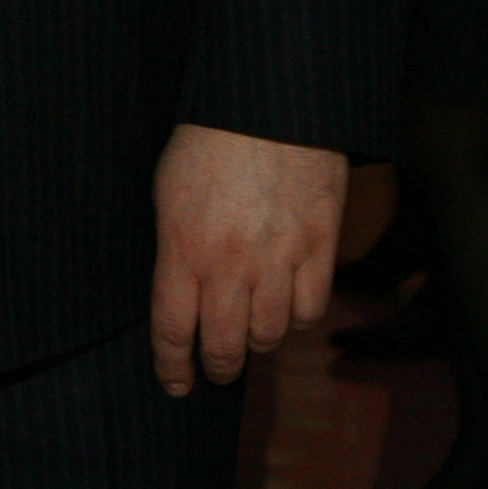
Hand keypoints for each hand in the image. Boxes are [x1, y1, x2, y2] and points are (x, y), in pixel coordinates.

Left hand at [149, 123, 344, 395]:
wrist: (271, 104)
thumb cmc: (209, 140)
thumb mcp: (167, 192)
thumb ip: (174, 248)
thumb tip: (181, 293)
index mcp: (183, 248)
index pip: (172, 330)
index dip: (172, 366)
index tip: (176, 384)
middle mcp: (230, 265)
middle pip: (224, 346)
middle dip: (218, 366)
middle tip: (217, 368)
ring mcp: (279, 259)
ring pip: (270, 334)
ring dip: (257, 341)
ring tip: (251, 333)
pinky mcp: (320, 248)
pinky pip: (310, 309)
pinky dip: (296, 318)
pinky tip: (286, 308)